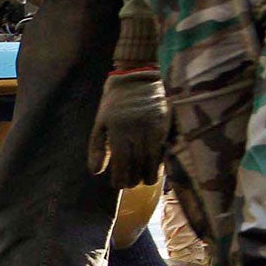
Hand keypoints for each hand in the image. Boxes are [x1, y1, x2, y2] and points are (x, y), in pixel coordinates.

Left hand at [89, 66, 167, 187]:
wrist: (137, 80)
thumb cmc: (114, 106)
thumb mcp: (100, 125)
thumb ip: (97, 148)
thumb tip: (96, 172)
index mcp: (119, 129)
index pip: (121, 161)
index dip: (120, 177)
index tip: (119, 185)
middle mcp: (138, 129)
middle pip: (138, 163)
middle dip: (135, 178)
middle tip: (131, 184)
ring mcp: (155, 126)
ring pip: (154, 158)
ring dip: (150, 173)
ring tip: (145, 180)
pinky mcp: (169, 124)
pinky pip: (166, 148)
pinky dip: (161, 161)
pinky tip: (157, 168)